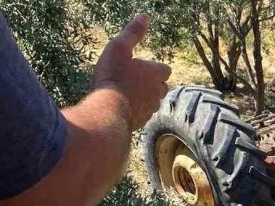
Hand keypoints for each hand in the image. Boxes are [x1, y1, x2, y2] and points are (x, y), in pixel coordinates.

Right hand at [93, 14, 171, 130]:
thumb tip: (145, 16)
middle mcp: (157, 92)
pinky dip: (137, 110)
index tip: (145, 67)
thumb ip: (132, 33)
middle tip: (137, 80)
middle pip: (162, 87)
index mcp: (156, 74)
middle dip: (154, 84)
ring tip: (130, 94)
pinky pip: (144, 114)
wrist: (109, 110)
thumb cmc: (114, 76)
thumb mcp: (119, 47)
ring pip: (154, 102)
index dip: (156, 68)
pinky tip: (125, 107)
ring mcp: (151, 108)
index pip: (165, 69)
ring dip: (146, 98)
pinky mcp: (142, 121)